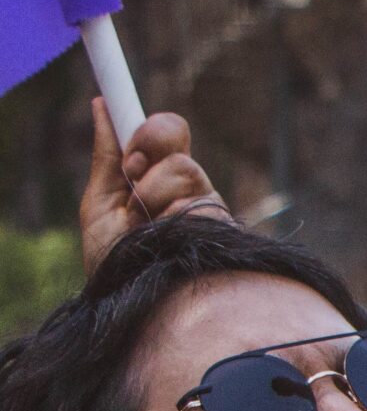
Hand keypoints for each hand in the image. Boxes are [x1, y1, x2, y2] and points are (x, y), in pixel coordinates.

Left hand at [80, 102, 229, 274]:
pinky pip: (197, 196)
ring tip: (145, 226)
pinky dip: (171, 213)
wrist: (139, 306)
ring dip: (153, 192)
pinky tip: (169, 239)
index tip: (126, 129)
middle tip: (133, 174)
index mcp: (157, 180)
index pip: (166, 135)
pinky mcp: (223, 226)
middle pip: (177, 136)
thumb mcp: (100, 206)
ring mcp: (208, 207)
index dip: (149, 129)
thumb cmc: (117, 265)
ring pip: (184, 167)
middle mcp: (187, 190)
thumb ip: (106, 158)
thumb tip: (101, 104)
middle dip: (151, 144)